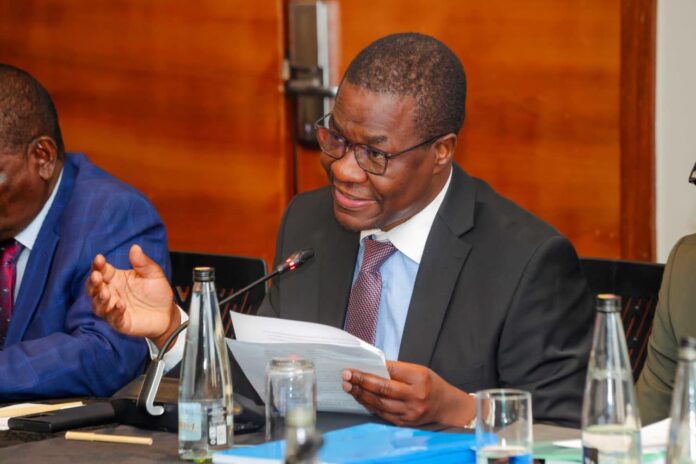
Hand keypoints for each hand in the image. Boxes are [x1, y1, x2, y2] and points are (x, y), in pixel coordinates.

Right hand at [87, 244, 179, 349]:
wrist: (167, 312)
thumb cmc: (157, 291)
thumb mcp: (154, 274)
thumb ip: (143, 263)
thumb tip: (135, 247)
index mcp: (116, 278)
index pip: (102, 270)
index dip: (98, 265)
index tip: (99, 258)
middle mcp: (111, 293)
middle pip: (94, 288)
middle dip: (93, 282)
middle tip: (96, 276)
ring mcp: (113, 309)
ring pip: (98, 305)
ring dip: (100, 299)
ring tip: (105, 293)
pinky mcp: (121, 322)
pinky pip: (113, 318)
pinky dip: (115, 312)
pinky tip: (120, 305)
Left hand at [342, 361, 474, 426]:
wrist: (446, 407)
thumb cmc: (430, 385)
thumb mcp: (418, 370)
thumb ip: (397, 370)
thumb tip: (372, 367)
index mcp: (419, 378)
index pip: (390, 372)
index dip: (370, 370)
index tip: (354, 367)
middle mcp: (415, 397)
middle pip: (383, 389)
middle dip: (361, 382)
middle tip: (346, 376)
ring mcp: (409, 412)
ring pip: (379, 404)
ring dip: (361, 395)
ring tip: (348, 387)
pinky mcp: (404, 422)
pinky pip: (382, 414)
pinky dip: (369, 405)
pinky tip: (360, 398)